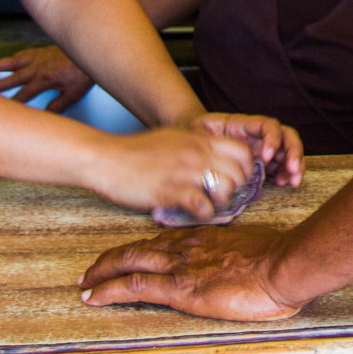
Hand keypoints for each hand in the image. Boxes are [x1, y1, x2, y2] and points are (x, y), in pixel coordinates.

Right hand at [0, 45, 92, 111]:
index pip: (24, 94)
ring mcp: (38, 57)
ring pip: (14, 61)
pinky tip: (7, 60)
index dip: (13, 103)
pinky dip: (13, 57)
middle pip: (13, 78)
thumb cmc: (84, 72)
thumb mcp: (74, 94)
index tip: (3, 111)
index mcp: (45, 78)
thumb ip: (58, 106)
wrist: (90, 50)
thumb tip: (46, 116)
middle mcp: (38, 66)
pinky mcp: (41, 51)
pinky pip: (23, 54)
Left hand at [80, 225, 303, 320]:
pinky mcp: (180, 288)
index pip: (161, 241)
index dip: (139, 249)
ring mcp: (180, 266)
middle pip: (137, 249)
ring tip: (85, 283)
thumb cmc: (278, 261)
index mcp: (204, 239)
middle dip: (110, 260)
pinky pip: (135, 286)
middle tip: (90, 270)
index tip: (126, 256)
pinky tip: (94, 297)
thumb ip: (237, 254)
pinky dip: (110, 290)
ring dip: (103, 272)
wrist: (284, 265)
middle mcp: (186, 247)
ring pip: (129, 262)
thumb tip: (238, 264)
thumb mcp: (253, 250)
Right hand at [92, 127, 256, 222]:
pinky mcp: (172, 191)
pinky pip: (203, 206)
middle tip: (220, 197)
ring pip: (226, 189)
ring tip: (207, 205)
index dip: (245, 169)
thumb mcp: (174, 139)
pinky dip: (203, 214)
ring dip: (221, 202)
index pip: (243, 151)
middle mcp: (197, 153)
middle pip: (239, 173)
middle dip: (235, 189)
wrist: (107, 159)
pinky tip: (193, 212)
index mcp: (200, 139)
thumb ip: (197, 146)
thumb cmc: (137, 152)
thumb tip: (215, 159)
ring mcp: (186, 171)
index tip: (234, 180)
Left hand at [188, 113, 304, 186]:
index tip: (266, 157)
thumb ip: (206, 139)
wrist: (195, 137)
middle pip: (286, 136)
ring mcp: (263, 147)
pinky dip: (287, 173)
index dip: (273, 139)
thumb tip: (212, 152)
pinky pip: (282, 164)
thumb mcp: (199, 131)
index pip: (268, 125)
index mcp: (245, 124)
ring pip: (288, 150)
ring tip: (293, 181)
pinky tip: (282, 183)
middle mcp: (258, 134)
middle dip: (294, 152)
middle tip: (292, 170)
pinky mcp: (264, 161)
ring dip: (295, 165)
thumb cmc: (197, 133)